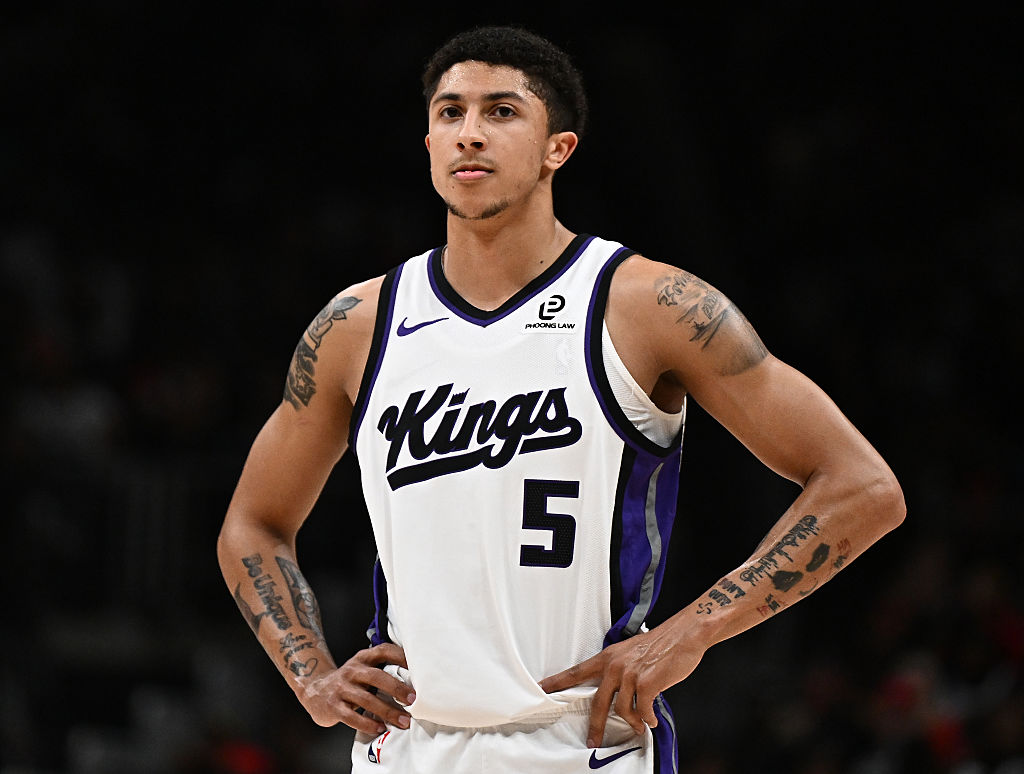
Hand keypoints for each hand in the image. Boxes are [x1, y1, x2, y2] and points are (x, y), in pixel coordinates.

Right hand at [296, 643, 414, 733]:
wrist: (314, 690)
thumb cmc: (349, 681)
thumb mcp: (362, 669)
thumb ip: (382, 670)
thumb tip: (415, 681)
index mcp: (362, 658)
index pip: (383, 651)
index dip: (401, 656)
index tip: (418, 667)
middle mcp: (352, 670)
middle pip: (377, 677)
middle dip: (397, 688)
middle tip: (414, 700)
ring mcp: (341, 688)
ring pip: (366, 700)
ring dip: (387, 711)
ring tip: (404, 721)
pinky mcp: (333, 706)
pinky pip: (352, 716)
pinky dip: (367, 723)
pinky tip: (380, 728)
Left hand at [539, 630, 703, 747]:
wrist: (684, 634)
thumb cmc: (660, 643)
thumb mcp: (631, 652)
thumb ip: (619, 670)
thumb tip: (618, 692)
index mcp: (608, 656)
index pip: (576, 671)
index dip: (557, 682)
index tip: (540, 689)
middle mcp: (615, 666)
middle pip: (597, 702)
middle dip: (594, 726)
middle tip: (593, 741)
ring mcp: (630, 674)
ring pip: (621, 710)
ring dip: (632, 722)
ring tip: (640, 725)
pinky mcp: (647, 683)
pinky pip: (642, 712)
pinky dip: (647, 720)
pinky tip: (652, 720)